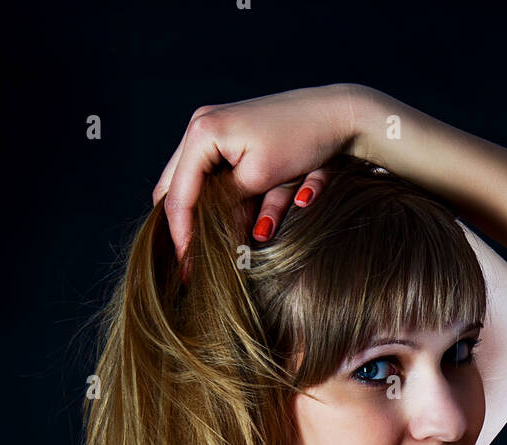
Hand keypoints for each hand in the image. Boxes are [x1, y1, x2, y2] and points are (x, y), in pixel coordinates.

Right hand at [151, 84, 355, 269]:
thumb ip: (226, 207)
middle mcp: (200, 127)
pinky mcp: (227, 137)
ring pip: (188, 184)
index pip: (179, 195)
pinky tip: (215, 224)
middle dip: (181, 226)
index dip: (182, 236)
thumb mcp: (259, 179)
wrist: (334, 113)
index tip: (188, 269)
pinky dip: (212, 202)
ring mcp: (212, 130)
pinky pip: (207, 176)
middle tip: (188, 262)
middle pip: (172, 188)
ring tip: (198, 249)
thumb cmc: (301, 140)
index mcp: (203, 133)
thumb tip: (207, 237)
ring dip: (195, 216)